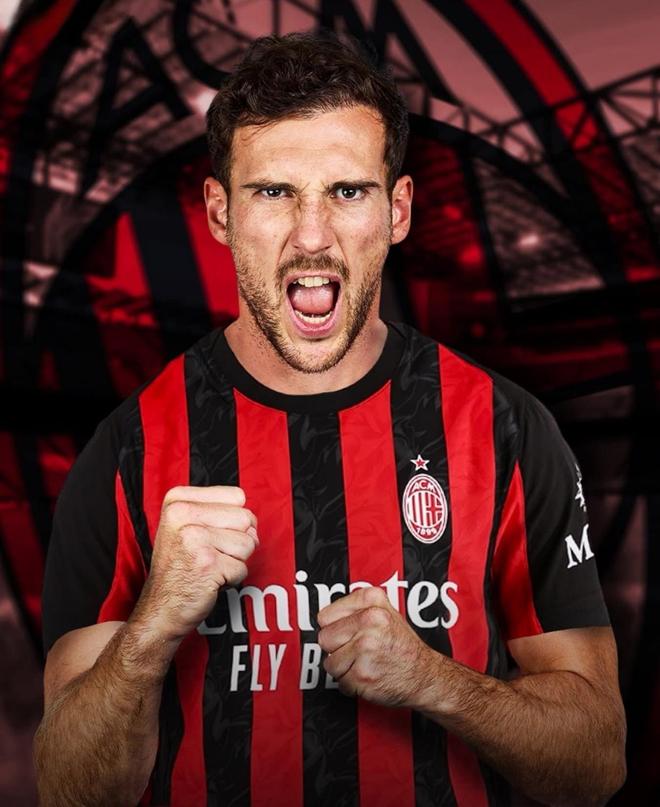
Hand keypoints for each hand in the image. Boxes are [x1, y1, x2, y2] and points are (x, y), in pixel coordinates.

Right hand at [134, 485, 258, 642]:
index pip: (237, 496)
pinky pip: (243, 568)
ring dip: (235, 560)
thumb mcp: (187, 526)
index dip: (233, 519)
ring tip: (210, 565)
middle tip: (210, 553)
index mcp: (178, 500)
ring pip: (248, 543)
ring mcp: (195, 539)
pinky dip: (232, 578)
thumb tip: (253, 523)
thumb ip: (221, 513)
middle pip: (246, 518)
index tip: (210, 533)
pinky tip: (210, 579)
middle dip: (237, 541)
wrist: (160, 608)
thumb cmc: (179, 567)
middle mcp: (183, 515)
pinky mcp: (207, 564)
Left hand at [317, 586, 430, 706]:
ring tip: (362, 663)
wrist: (424, 676)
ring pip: (330, 662)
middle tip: (355, 651)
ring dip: (343, 668)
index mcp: (372, 600)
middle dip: (336, 648)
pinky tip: (366, 675)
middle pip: (324, 638)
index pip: (325, 616)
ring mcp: (365, 647)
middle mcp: (369, 620)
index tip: (345, 633)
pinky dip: (350, 684)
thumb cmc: (402, 646)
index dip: (334, 628)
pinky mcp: (362, 674)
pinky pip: (340, 681)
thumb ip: (357, 607)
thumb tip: (326, 616)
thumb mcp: (386, 612)